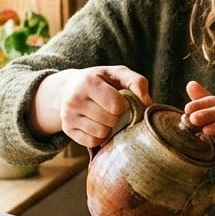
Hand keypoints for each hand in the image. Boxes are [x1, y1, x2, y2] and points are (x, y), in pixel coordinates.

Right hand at [29, 66, 150, 147]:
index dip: (123, 105)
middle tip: (111, 109)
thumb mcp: (118, 73)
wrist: (67, 87)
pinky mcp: (67, 129)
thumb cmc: (100, 80)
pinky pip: (92, 142)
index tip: (119, 100)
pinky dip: (99, 136)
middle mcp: (74, 100)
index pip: (116, 105)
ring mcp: (68, 116)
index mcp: (88, 82)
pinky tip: (96, 124)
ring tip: (103, 116)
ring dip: (108, 127)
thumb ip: (137, 82)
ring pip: (101, 133)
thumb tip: (147, 103)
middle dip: (116, 116)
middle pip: (110, 121)